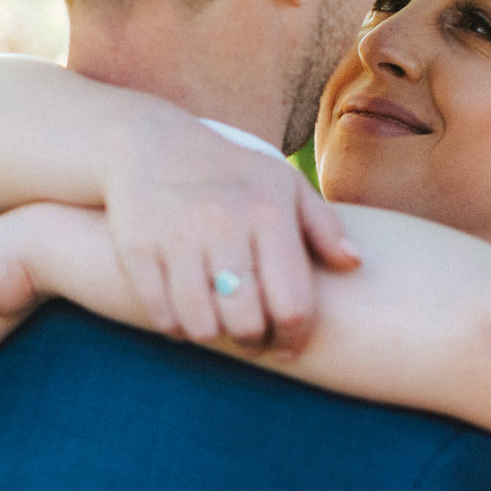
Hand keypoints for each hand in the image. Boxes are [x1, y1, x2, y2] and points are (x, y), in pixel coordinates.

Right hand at [100, 112, 357, 353]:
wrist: (146, 143)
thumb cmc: (228, 172)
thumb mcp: (282, 184)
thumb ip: (323, 224)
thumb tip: (354, 264)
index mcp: (267, 210)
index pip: (292, 303)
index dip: (295, 338)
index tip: (289, 347)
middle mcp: (222, 221)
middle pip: (247, 322)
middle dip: (254, 342)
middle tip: (253, 338)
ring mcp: (175, 235)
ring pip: (201, 325)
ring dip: (214, 336)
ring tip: (220, 326)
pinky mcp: (136, 247)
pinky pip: (161, 315)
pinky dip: (176, 327)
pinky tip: (185, 314)